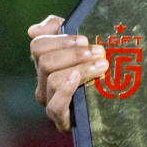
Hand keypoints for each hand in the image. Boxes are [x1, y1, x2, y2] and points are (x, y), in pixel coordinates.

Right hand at [28, 15, 106, 131]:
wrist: (111, 105)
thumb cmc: (96, 67)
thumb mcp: (81, 44)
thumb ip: (58, 27)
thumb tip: (34, 30)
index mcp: (44, 62)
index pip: (38, 46)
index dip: (61, 40)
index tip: (84, 39)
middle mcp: (42, 82)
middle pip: (46, 62)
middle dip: (74, 54)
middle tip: (99, 52)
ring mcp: (50, 101)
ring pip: (53, 80)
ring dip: (80, 70)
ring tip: (102, 66)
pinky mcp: (60, 119)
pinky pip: (56, 105)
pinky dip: (66, 90)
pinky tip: (78, 79)